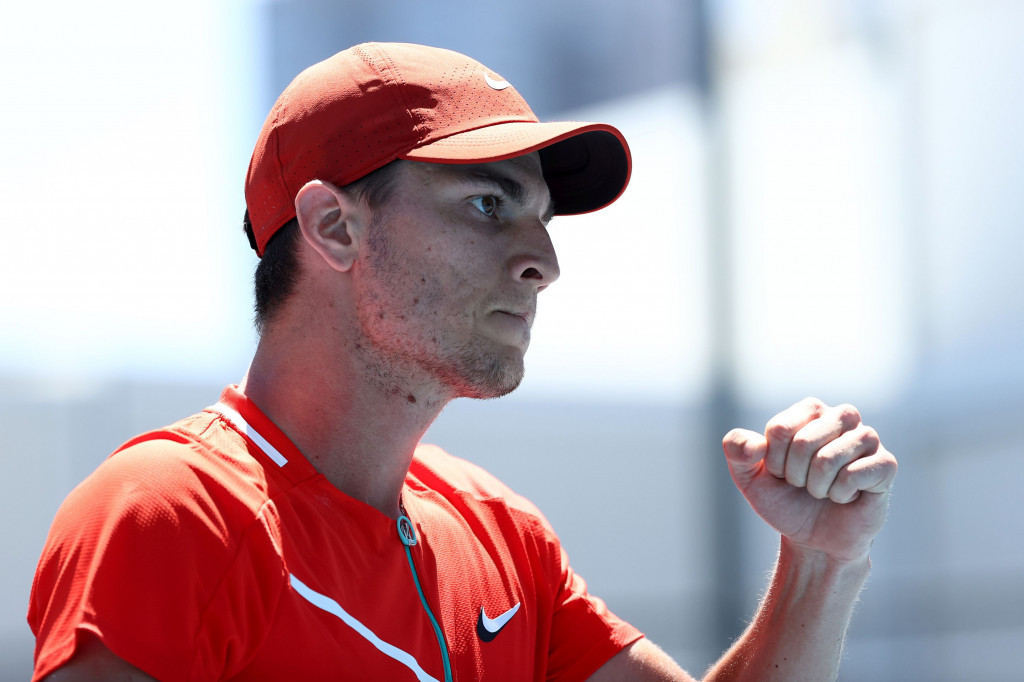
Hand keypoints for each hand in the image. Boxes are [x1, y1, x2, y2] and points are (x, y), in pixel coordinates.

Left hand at [722, 398, 897, 562]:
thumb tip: (756, 445)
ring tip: (824, 490)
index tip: (781, 472)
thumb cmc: (784, 500)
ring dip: (817, 487)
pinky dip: (840, 495)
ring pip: (828, 459)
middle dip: (794, 475)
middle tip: (804, 485)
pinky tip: (846, 497)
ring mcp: (868, 438)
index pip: (779, 429)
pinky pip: (853, 475)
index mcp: (809, 410)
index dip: (774, 461)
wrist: (815, 539)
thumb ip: (736, 450)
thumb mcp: (748, 477)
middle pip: (802, 442)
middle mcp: (842, 416)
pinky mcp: (886, 464)